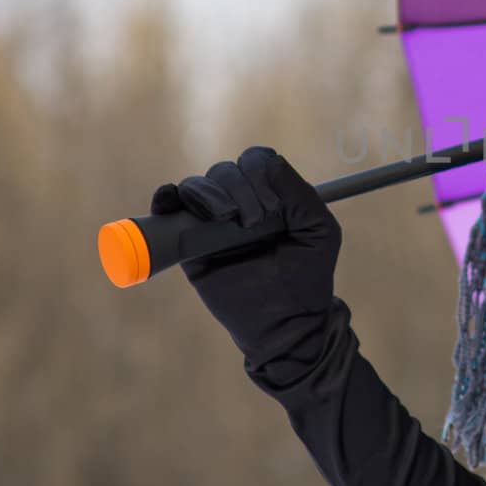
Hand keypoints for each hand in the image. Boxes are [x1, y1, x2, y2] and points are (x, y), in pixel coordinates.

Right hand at [151, 146, 342, 365]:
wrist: (284, 323)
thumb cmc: (307, 277)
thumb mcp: (320, 231)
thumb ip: (301, 195)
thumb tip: (271, 162)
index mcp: (271, 196)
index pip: (256, 162)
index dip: (259, 174)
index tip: (272, 205)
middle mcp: (240, 203)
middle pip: (225, 171)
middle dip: (237, 188)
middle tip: (252, 220)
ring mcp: (212, 223)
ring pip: (196, 186)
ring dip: (207, 193)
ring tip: (224, 218)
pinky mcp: (190, 245)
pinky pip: (170, 212)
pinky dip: (165, 198)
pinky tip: (170, 200)